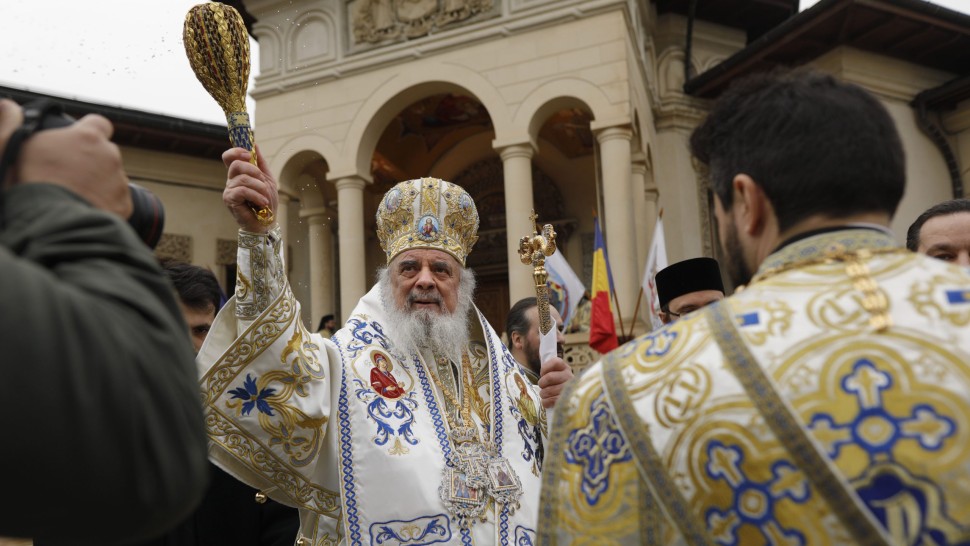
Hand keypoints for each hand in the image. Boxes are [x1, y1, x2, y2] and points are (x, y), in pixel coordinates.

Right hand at [0, 99, 130, 218]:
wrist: (52, 224)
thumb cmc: (30, 183)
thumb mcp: (17, 147)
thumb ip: (14, 124)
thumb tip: (8, 106)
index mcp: (88, 137)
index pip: (99, 123)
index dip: (89, 132)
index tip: (79, 142)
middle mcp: (110, 155)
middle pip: (106, 153)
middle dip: (92, 161)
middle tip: (69, 175)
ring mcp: (120, 181)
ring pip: (112, 178)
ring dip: (99, 183)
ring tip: (75, 196)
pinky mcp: (124, 205)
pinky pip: (117, 201)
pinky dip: (105, 205)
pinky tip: (85, 209)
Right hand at [222, 146, 277, 232]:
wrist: (267, 222)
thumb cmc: (266, 202)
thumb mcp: (267, 179)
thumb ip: (260, 162)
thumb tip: (254, 143)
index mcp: (239, 174)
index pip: (229, 157)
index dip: (236, 151)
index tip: (249, 154)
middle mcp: (231, 180)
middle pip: (236, 164)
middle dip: (253, 170)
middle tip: (262, 182)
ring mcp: (229, 190)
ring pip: (243, 178)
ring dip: (259, 187)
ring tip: (265, 197)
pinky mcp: (230, 200)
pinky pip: (242, 190)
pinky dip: (256, 196)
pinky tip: (262, 203)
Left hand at [538, 356, 572, 408]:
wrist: (568, 399)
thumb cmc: (556, 384)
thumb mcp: (552, 372)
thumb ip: (545, 366)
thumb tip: (522, 348)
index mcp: (564, 367)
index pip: (555, 362)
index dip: (545, 368)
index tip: (542, 373)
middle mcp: (569, 376)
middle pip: (550, 377)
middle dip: (542, 383)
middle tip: (541, 386)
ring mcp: (569, 389)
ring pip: (549, 390)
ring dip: (543, 394)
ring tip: (544, 394)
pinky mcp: (567, 401)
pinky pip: (552, 401)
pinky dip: (545, 402)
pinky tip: (546, 402)